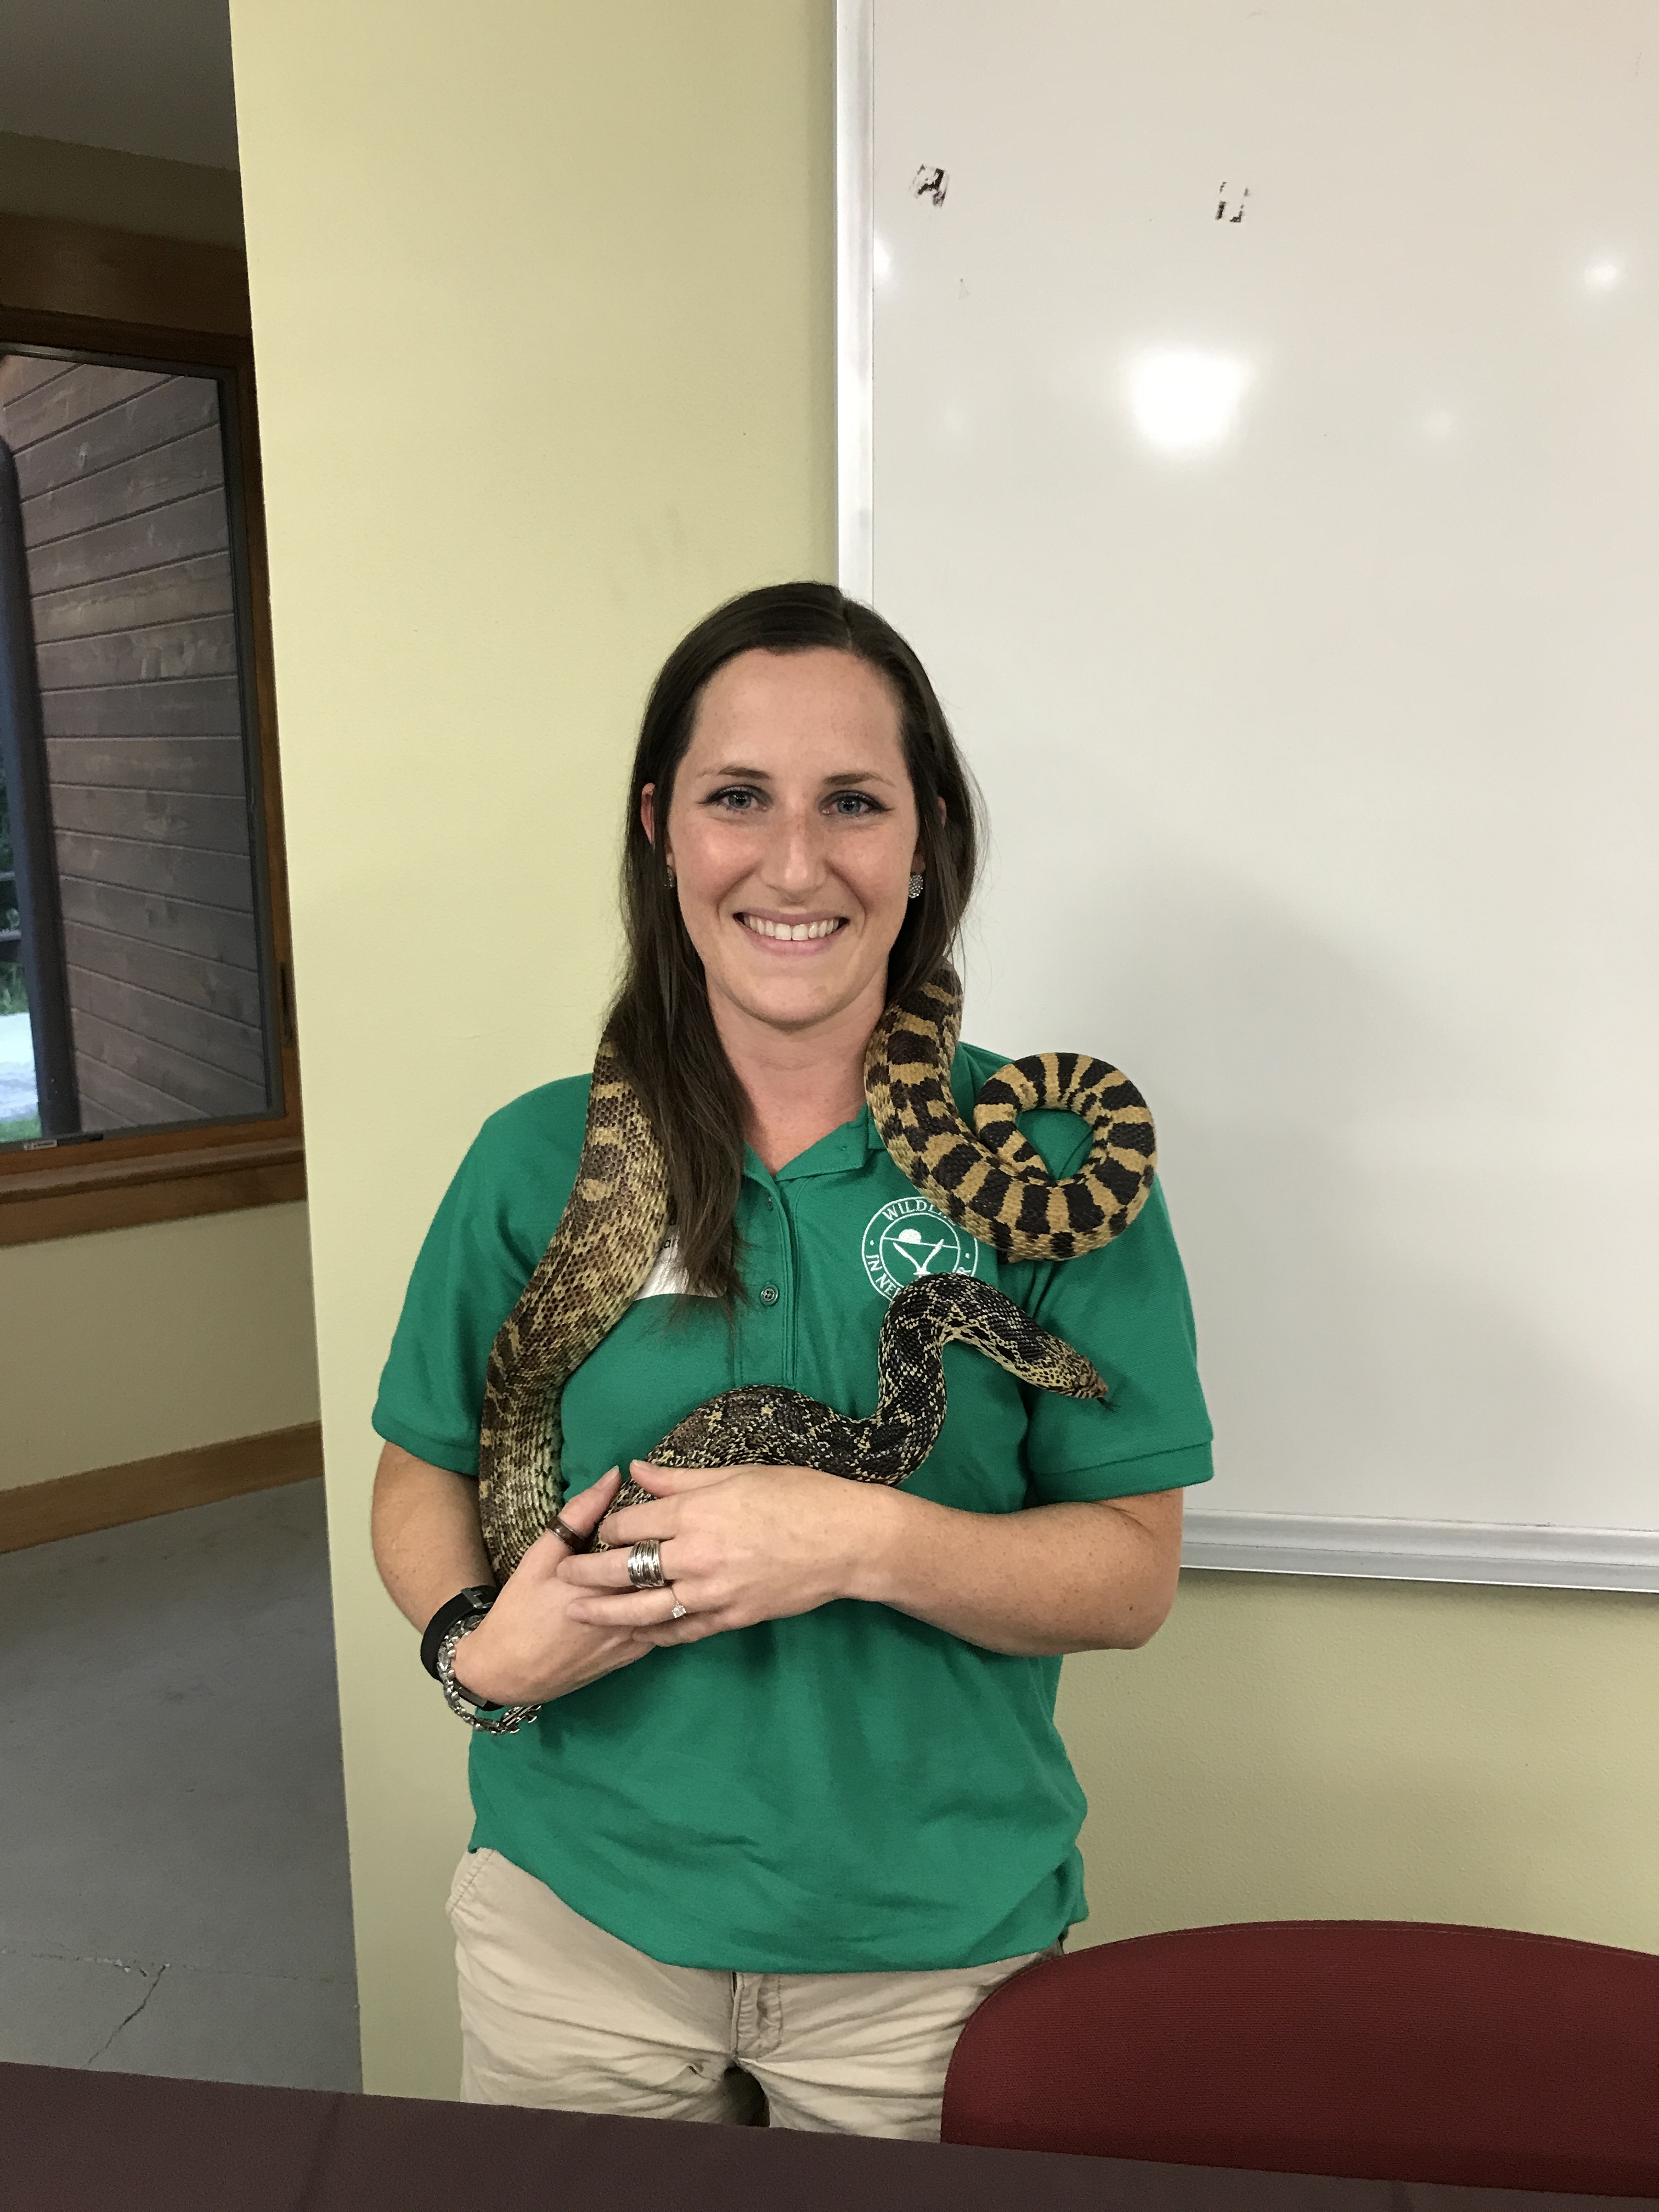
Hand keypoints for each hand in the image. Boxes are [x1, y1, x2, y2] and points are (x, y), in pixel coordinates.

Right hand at [449, 1471, 672, 1703]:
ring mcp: (635, 1638)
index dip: (660, 1522)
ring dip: (674, 1575)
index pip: (650, 1544)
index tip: (661, 1504)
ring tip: (672, 1552)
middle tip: (671, 1526)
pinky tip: (664, 1585)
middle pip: (666, 1572)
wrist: (509, 1672)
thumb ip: (579, 1515)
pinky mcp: (635, 1655)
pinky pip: (666, 1624)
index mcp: (604, 1584)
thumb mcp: (540, 1556)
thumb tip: (613, 1476)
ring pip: (671, 1599)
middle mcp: (626, 1613)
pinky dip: (667, 1602)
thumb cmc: (521, 1609)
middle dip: (673, 1547)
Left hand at [557, 1460, 885, 1645]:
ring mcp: (712, 1592)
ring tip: (578, 1613)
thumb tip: (635, 1470)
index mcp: (695, 1512)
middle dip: (589, 1571)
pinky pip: (681, 1630)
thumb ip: (681, 1479)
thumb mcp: (738, 1474)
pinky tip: (637, 1635)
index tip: (597, 1528)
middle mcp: (696, 1555)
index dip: (608, 1526)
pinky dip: (655, 1633)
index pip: (631, 1522)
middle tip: (563, 1575)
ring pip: (644, 1608)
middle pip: (625, 1568)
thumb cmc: (798, 1496)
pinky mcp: (731, 1618)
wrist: (846, 1540)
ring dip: (606, 1612)